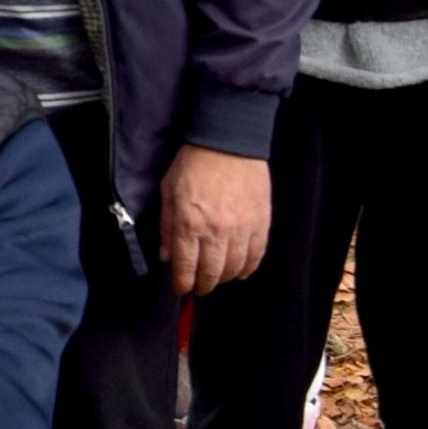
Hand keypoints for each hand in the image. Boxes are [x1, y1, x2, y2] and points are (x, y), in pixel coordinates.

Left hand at [158, 144, 270, 295]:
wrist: (228, 140)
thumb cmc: (193, 163)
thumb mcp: (168, 192)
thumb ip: (166, 227)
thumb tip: (167, 257)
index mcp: (188, 223)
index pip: (185, 268)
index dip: (182, 284)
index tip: (181, 288)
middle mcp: (216, 231)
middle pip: (211, 274)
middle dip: (203, 285)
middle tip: (199, 286)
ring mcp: (241, 228)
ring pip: (234, 269)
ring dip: (224, 278)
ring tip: (218, 276)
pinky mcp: (261, 223)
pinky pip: (256, 256)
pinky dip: (248, 268)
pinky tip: (240, 270)